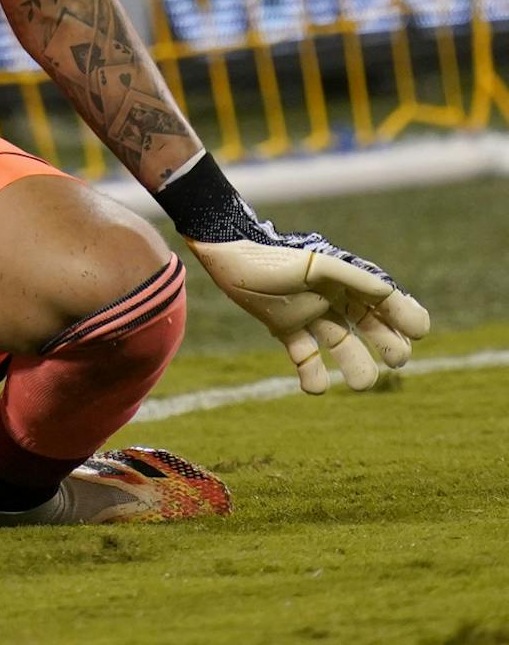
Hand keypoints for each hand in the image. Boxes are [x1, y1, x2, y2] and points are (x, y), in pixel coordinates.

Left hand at [185, 225, 429, 393]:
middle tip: (398, 362)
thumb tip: (389, 293)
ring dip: (354, 365)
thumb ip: (352, 277)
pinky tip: (315, 388)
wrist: (227, 256)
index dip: (404, 316)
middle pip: (369, 326)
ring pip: (340, 345)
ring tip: (361, 384)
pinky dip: (311, 374)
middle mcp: (332, 298)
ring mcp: (309, 314)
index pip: (384, 301)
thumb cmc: (273, 256)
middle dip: (387, 344)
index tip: (418, 333)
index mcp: (345, 279)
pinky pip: (304, 355)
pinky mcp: (284, 327)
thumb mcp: (317, 264)